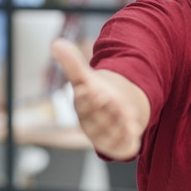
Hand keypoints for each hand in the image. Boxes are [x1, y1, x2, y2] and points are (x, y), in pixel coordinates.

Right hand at [52, 38, 145, 159]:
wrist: (114, 110)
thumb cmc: (96, 93)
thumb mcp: (86, 77)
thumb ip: (73, 62)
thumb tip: (56, 43)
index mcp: (82, 107)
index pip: (81, 103)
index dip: (86, 98)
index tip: (92, 89)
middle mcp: (90, 124)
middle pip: (96, 120)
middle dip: (105, 111)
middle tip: (113, 101)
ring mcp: (103, 136)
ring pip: (109, 134)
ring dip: (118, 128)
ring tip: (129, 120)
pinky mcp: (117, 145)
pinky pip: (121, 147)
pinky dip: (127, 143)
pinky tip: (135, 135)